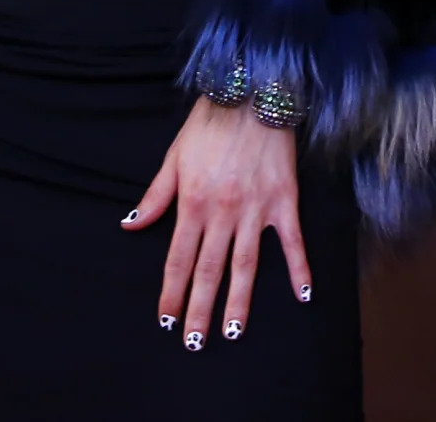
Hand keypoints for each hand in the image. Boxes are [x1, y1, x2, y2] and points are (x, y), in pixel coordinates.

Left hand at [123, 95, 311, 348]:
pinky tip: (304, 296)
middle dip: (200, 310)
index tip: (167, 320)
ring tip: (233, 332)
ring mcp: (256, 208)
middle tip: (195, 343)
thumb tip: (131, 225)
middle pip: (209, 270)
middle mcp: (222, 212)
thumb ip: (156, 195)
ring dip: (239, 301)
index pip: (178, 259)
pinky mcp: (284, 200)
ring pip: (245, 264)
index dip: (172, 292)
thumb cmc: (209, 123)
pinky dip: (299, 268)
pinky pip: (292, 241)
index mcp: (192, 203)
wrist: (251, 92)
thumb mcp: (174, 157)